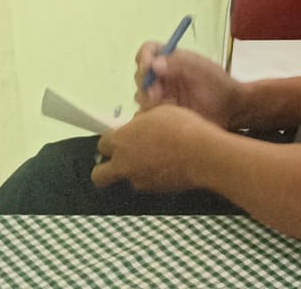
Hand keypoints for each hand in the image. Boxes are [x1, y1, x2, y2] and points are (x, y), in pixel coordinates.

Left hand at [91, 105, 211, 193]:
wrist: (202, 154)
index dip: (112, 141)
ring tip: (155, 160)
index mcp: (121, 140)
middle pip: (98, 175)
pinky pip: (146, 183)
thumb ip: (143, 120)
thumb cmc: (182, 128)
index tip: (123, 137)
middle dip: (104, 169)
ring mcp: (138, 179)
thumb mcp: (160, 111)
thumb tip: (139, 123)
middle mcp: (123, 163)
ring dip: (134, 171)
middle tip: (120, 161)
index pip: (102, 144)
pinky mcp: (154, 190)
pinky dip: (152, 176)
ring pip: (126, 179)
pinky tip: (168, 166)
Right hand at [134, 44, 240, 128]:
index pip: (149, 51)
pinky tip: (170, 117)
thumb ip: (180, 64)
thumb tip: (154, 64)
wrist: (230, 112)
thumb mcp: (203, 70)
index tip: (147, 68)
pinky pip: (145, 113)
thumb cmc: (219, 86)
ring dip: (149, 100)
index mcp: (172, 60)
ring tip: (171, 106)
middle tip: (158, 94)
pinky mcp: (162, 113)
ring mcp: (161, 95)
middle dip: (146, 83)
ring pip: (141, 95)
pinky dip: (152, 114)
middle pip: (141, 75)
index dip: (144, 57)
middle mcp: (163, 76)